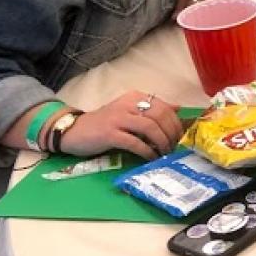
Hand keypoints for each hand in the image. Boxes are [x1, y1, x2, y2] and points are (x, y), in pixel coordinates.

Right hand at [58, 91, 183, 159]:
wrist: (74, 131)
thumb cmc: (106, 124)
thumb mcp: (130, 112)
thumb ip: (152, 109)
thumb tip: (177, 107)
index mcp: (135, 97)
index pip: (164, 107)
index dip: (175, 123)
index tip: (181, 137)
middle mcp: (128, 104)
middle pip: (160, 116)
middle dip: (171, 133)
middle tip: (174, 147)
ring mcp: (118, 118)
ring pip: (150, 128)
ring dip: (162, 142)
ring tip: (165, 153)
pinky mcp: (109, 133)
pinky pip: (135, 142)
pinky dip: (147, 151)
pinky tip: (151, 158)